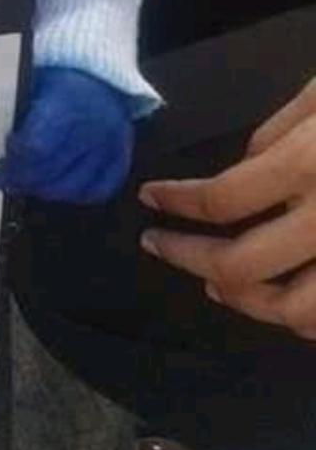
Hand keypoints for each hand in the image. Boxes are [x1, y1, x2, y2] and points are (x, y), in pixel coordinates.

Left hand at [0, 66, 133, 202]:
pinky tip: (56, 187)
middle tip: (0, 181)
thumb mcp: (30, 86)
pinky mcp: (121, 158)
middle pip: (51, 172)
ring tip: (25, 183)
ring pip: (72, 187)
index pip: (35, 148)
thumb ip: (15, 119)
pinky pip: (97, 191)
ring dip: (43, 190)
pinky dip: (74, 195)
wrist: (98, 75)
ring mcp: (111, 145)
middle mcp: (93, 126)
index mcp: (67, 102)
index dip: (12, 163)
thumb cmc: (57, 81)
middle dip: (20, 181)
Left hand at [139, 77, 315, 339]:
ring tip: (217, 283)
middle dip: (186, 257)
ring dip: (246, 302)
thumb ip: (279, 131)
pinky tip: (282, 296)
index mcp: (309, 165)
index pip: (223, 198)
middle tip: (158, 245)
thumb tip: (242, 168)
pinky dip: (300, 317)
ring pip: (292, 311)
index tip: (150, 198)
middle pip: (241, 264)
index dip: (177, 201)